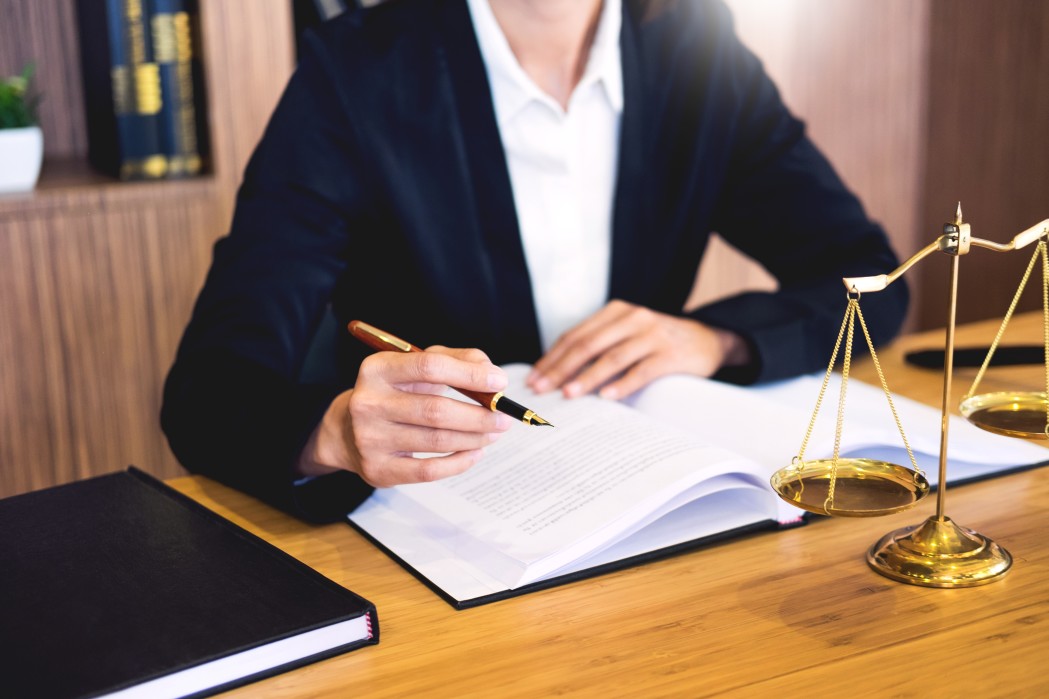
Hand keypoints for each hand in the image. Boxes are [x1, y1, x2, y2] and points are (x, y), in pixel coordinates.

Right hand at [296, 347, 513, 486]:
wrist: (348, 430)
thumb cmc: (396, 393)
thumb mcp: (417, 367)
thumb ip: (456, 360)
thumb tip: (492, 375)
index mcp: (377, 368)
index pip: (429, 367)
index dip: (470, 375)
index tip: (500, 382)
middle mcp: (368, 402)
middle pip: (436, 410)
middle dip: (479, 415)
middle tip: (504, 418)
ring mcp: (370, 439)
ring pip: (437, 441)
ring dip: (475, 438)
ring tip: (493, 433)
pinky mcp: (378, 470)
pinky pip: (429, 471)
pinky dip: (459, 462)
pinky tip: (475, 453)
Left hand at [526, 299, 750, 399]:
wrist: (708, 340)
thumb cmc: (658, 343)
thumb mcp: (627, 335)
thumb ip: (599, 346)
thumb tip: (559, 374)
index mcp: (615, 312)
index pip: (575, 336)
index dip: (552, 357)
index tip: (533, 378)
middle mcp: (632, 318)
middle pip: (588, 345)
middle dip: (561, 369)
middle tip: (542, 389)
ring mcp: (653, 334)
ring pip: (612, 357)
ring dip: (587, 377)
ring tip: (568, 394)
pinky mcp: (671, 353)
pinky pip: (642, 370)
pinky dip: (623, 384)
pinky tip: (606, 397)